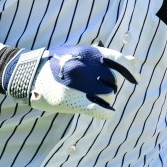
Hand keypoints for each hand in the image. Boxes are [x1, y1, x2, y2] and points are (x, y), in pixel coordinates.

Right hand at [5, 45, 138, 120]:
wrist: (30, 74)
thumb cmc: (57, 63)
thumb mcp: (80, 53)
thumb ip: (107, 57)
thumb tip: (135, 60)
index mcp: (89, 53)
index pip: (120, 61)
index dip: (131, 71)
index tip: (136, 80)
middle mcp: (88, 67)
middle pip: (114, 81)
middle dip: (110, 85)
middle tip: (96, 86)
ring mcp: (82, 85)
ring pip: (108, 95)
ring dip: (105, 98)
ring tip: (91, 96)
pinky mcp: (75, 101)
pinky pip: (101, 110)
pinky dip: (107, 113)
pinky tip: (106, 113)